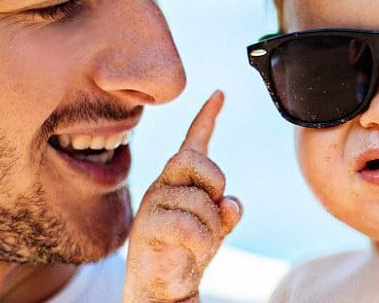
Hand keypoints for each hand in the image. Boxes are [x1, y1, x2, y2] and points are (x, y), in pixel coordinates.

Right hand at [123, 91, 241, 302]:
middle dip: (214, 181)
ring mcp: (153, 205)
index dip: (206, 118)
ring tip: (196, 243)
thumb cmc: (188, 253)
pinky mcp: (148, 227)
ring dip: (211, 228)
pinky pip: (191, 227)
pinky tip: (192, 252)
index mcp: (178, 181)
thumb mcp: (214, 228)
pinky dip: (203, 243)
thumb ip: (225, 211)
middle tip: (213, 207)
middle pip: (194, 160)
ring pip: (200, 201)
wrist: (163, 288)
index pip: (192, 144)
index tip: (219, 94)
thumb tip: (230, 203)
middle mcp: (162, 186)